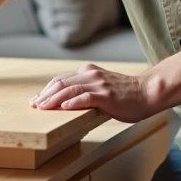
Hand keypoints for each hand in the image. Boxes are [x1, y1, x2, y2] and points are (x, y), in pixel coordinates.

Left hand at [29, 63, 157, 123]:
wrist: (147, 93)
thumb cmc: (125, 94)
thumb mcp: (101, 88)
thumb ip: (86, 90)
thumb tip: (66, 102)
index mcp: (88, 72)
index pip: (61, 79)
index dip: (47, 89)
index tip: (36, 99)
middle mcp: (91, 75)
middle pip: (61, 83)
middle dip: (45, 94)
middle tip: (34, 105)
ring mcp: (98, 84)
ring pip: (69, 89)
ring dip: (53, 99)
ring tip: (42, 107)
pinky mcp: (106, 95)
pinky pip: (85, 97)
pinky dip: (72, 102)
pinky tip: (63, 107)